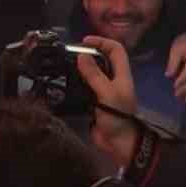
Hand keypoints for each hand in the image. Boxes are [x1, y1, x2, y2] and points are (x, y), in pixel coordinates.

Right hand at [76, 35, 139, 165]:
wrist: (119, 145)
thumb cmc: (118, 117)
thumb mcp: (107, 93)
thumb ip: (94, 75)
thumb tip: (81, 56)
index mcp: (121, 75)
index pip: (116, 50)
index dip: (102, 41)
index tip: (84, 41)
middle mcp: (113, 81)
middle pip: (102, 60)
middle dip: (88, 53)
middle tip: (70, 54)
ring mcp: (103, 92)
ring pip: (92, 74)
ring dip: (80, 68)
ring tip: (64, 66)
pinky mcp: (93, 103)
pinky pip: (84, 89)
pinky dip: (75, 84)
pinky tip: (64, 84)